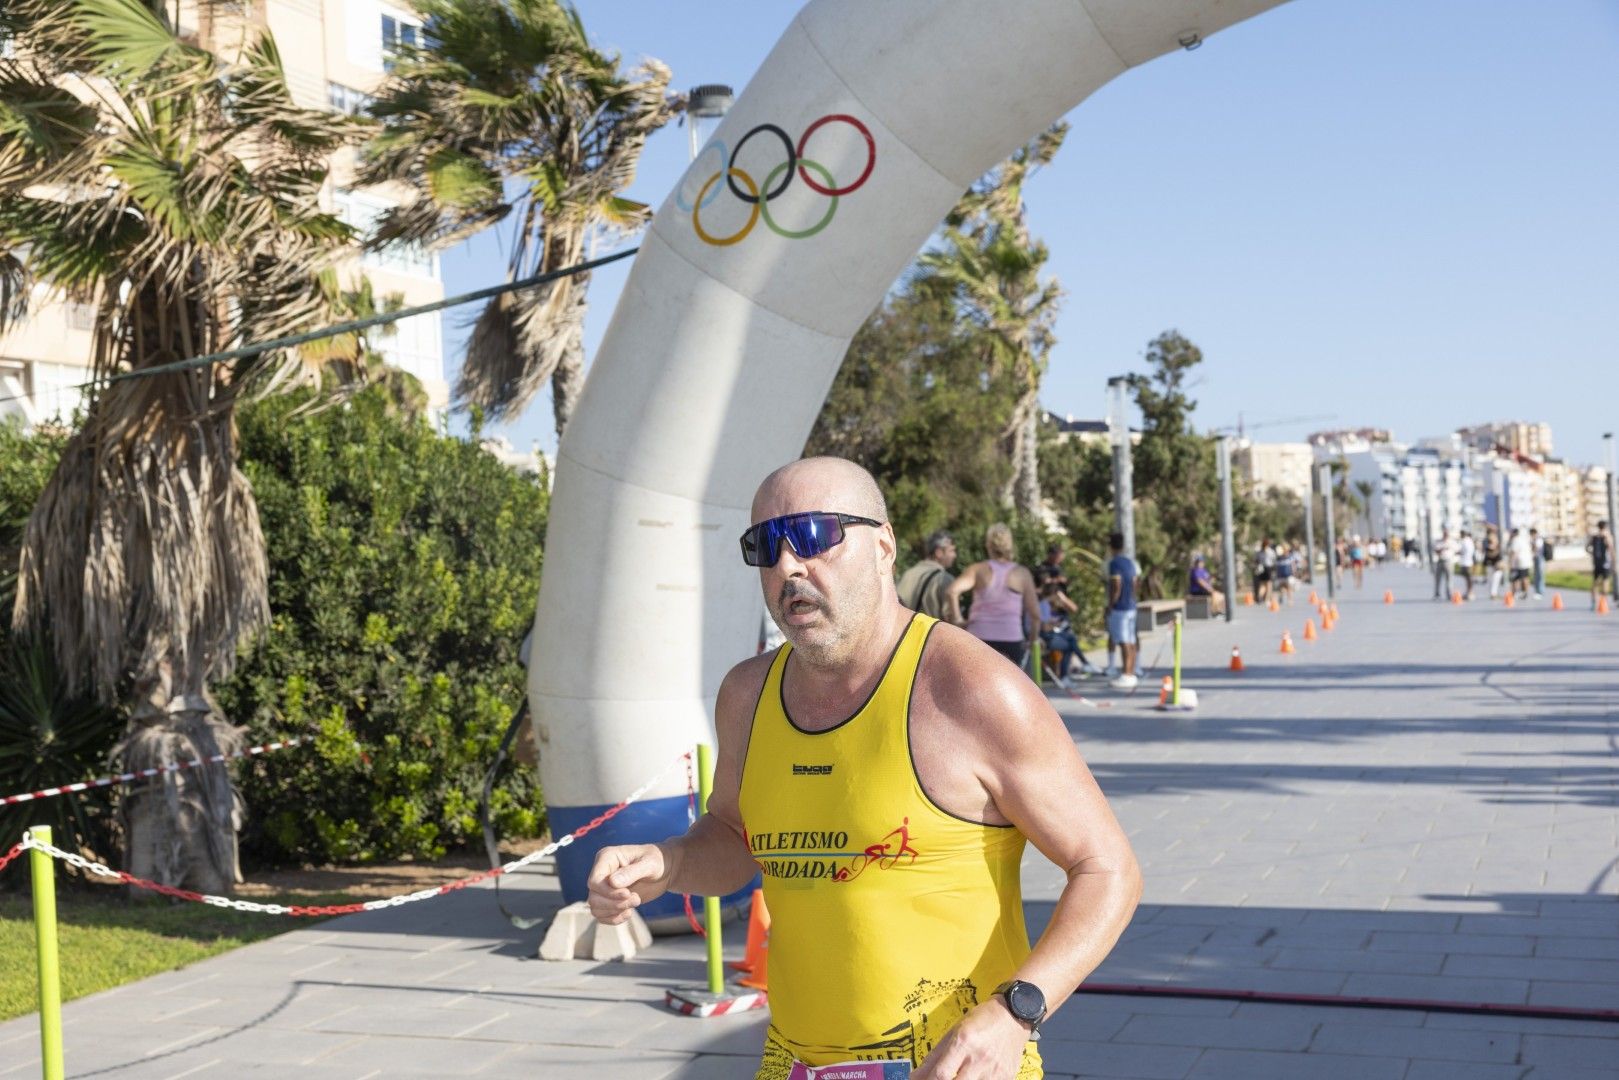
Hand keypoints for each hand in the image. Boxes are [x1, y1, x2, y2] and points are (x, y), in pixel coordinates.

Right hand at [586, 843, 671, 923]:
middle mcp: (602, 872)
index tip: (628, 894)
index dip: (608, 892)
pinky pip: (601, 915)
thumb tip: (612, 883)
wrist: (664, 869)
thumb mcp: (650, 864)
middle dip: (614, 904)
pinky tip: (629, 913)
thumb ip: (632, 872)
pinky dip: (614, 918)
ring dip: (615, 911)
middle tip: (636, 899)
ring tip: (636, 902)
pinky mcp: (609, 898)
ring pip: (596, 908)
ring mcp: (604, 886)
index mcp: (607, 857)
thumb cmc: (658, 861)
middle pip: (593, 897)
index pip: (594, 881)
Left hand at [912, 998, 1029, 1078]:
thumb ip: (934, 1056)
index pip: (941, 1074)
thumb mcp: (954, 1031)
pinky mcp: (1007, 1077)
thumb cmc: (983, 1019)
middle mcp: (980, 1058)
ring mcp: (995, 1071)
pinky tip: (974, 1077)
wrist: (1014, 1015)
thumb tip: (915, 1076)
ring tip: (959, 1076)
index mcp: (964, 1042)